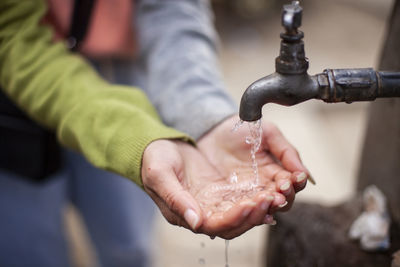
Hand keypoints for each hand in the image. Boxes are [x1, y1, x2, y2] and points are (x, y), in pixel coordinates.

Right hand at [142, 139, 281, 238]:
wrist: (158, 146)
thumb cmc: (153, 160)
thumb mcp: (160, 175)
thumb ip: (176, 198)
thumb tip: (196, 222)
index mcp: (185, 213)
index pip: (215, 225)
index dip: (234, 218)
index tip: (251, 204)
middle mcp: (202, 213)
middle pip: (233, 224)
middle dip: (254, 214)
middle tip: (271, 198)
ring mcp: (213, 202)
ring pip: (241, 214)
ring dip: (259, 208)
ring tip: (276, 194)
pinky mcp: (221, 191)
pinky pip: (243, 199)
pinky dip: (257, 197)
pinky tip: (271, 190)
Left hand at [198, 115, 309, 215]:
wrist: (211, 130)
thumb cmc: (241, 130)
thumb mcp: (267, 134)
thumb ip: (286, 152)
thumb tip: (305, 173)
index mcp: (275, 173)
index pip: (291, 186)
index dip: (295, 184)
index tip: (294, 178)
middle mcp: (262, 188)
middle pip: (280, 202)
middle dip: (284, 197)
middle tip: (282, 189)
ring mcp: (245, 195)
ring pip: (262, 210)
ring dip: (268, 207)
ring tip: (268, 197)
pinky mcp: (226, 201)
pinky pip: (239, 213)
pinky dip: (247, 213)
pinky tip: (250, 206)